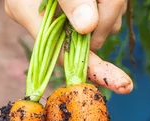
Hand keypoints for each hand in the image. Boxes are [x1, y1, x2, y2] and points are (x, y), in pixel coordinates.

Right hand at [5, 0, 132, 93]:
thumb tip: (87, 28)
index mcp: (27, 12)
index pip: (64, 55)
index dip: (95, 69)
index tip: (122, 84)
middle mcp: (44, 20)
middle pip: (89, 40)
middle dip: (107, 18)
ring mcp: (63, 16)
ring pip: (103, 26)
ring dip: (112, 6)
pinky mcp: (79, 10)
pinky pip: (106, 15)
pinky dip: (112, 3)